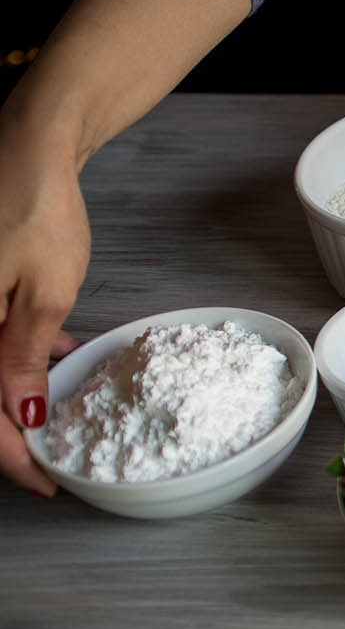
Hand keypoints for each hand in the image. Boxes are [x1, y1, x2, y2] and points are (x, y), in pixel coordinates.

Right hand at [0, 115, 91, 495]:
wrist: (29, 146)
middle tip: (45, 458)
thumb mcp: (44, 293)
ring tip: (52, 413)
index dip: (11, 457)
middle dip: (7, 430)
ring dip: (11, 391)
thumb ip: (25, 357)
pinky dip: (13, 353)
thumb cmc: (35, 208)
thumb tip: (19, 413)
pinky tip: (51, 358)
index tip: (45, 482)